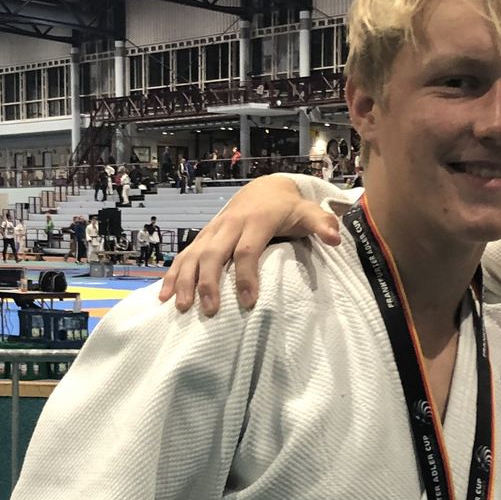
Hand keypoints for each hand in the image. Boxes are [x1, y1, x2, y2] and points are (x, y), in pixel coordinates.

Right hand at [157, 175, 340, 314]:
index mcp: (256, 221)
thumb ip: (322, 224)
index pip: (247, 250)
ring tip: (181, 307)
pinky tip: (163, 296)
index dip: (246, 276)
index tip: (248, 302)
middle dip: (208, 282)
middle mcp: (229, 225)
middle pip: (213, 254)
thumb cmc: (288, 208)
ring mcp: (213, 231)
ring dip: (184, 280)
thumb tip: (336, 237)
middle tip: (209, 311)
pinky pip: (183, 255)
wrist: (264, 188)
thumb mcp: (308, 212)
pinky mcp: (203, 237)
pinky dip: (172, 274)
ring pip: (193, 254)